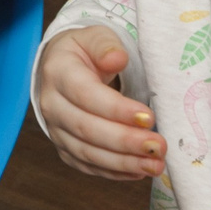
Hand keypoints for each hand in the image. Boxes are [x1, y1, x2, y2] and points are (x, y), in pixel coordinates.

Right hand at [36, 26, 164, 180]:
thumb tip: (117, 59)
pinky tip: (139, 171)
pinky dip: (114, 172)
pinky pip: (88, 166)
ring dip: (124, 162)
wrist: (61, 69)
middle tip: (159, 146)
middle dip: (125, 141)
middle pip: (87, 128)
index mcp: (58, 72)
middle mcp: (52, 105)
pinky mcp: (65, 149)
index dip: (116, 109)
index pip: (86, 95)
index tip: (148, 117)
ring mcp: (56, 130)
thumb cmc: (84, 52)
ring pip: (88, 153)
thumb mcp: (95, 37)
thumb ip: (106, 45)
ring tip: (156, 165)